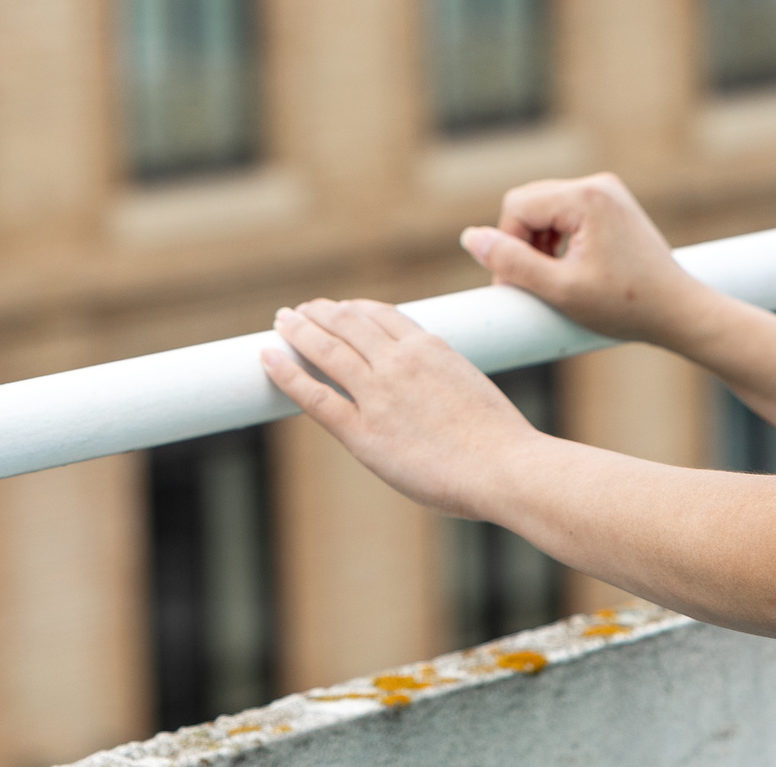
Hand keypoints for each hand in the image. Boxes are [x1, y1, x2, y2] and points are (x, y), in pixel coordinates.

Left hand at [260, 299, 545, 518]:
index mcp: (430, 347)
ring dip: (299, 330)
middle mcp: (399, 361)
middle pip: (348, 324)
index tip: (342, 308)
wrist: (506, 467)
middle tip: (302, 310)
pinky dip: (287, 372)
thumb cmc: (500, 442)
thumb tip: (433, 393)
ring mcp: (378, 393)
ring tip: (282, 321)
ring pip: (326, 349)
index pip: (382, 314)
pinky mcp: (363, 431)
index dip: (355, 309)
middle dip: (321, 313)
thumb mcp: (473, 388)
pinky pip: (314, 394)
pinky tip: (269, 357)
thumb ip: (444, 381)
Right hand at [461, 172, 713, 345]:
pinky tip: (568, 271)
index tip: (515, 286)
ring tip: (550, 282)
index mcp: (586, 197)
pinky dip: (556, 241)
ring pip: (544, 209)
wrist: (679, 311)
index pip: (516, 207)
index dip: (506, 247)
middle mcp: (597, 184)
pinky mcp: (611, 205)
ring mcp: (607, 192)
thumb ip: (511, 263)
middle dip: (521, 244)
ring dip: (537, 244)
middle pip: (529, 203)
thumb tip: (470, 238)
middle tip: (530, 287)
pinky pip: (565, 214)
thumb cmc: (625, 306)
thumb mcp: (560, 290)